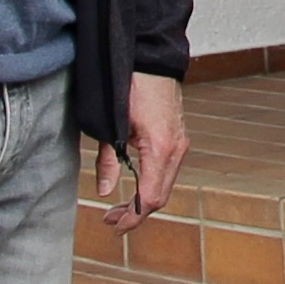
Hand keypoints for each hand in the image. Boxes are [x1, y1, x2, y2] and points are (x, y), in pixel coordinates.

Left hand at [85, 72, 187, 234]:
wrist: (151, 57)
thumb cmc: (130, 85)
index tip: (113, 226)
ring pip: (164, 185)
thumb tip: (104, 191)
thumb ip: (108, 160)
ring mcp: (180, 144)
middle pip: (159, 197)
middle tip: (110, 220)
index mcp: (160, 148)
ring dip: (143, 200)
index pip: (149, 198)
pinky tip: (135, 185)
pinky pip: (167, 171)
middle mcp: (176, 149)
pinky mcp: (178, 138)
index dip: (131, 217)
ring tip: (119, 206)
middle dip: (135, 213)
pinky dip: (151, 184)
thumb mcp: (111, 124)